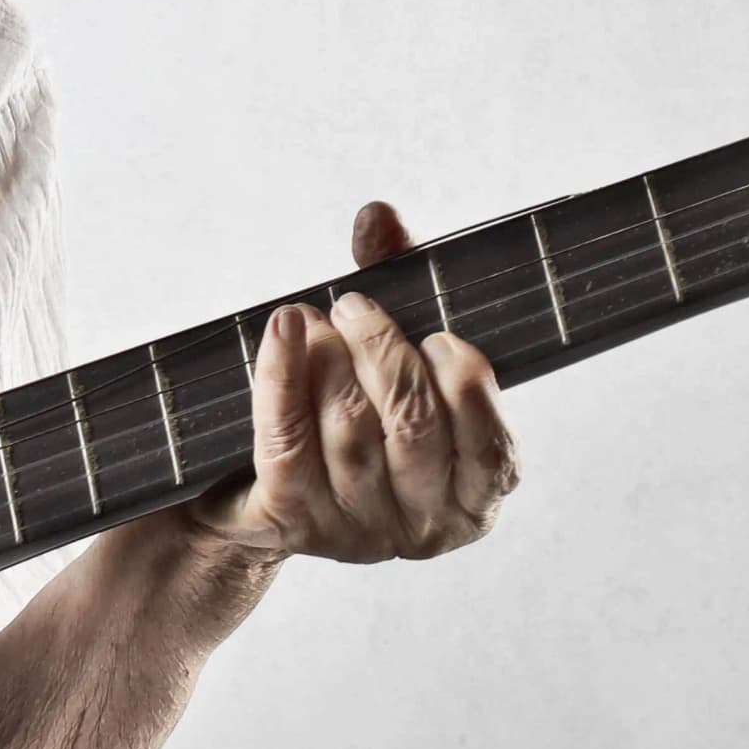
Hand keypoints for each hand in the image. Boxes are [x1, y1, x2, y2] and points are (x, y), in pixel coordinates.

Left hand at [180, 199, 519, 579]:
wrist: (255, 494)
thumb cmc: (350, 414)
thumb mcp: (389, 354)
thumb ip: (401, 282)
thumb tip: (379, 216)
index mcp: (473, 497)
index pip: (492, 450)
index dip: (468, 386)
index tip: (438, 335)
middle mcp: (421, 528)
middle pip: (414, 428)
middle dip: (385, 352)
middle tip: (355, 306)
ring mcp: (355, 533)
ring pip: (350, 432)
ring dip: (330, 359)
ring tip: (313, 319)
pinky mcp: (291, 522)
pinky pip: (287, 439)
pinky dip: (281, 375)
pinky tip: (283, 329)